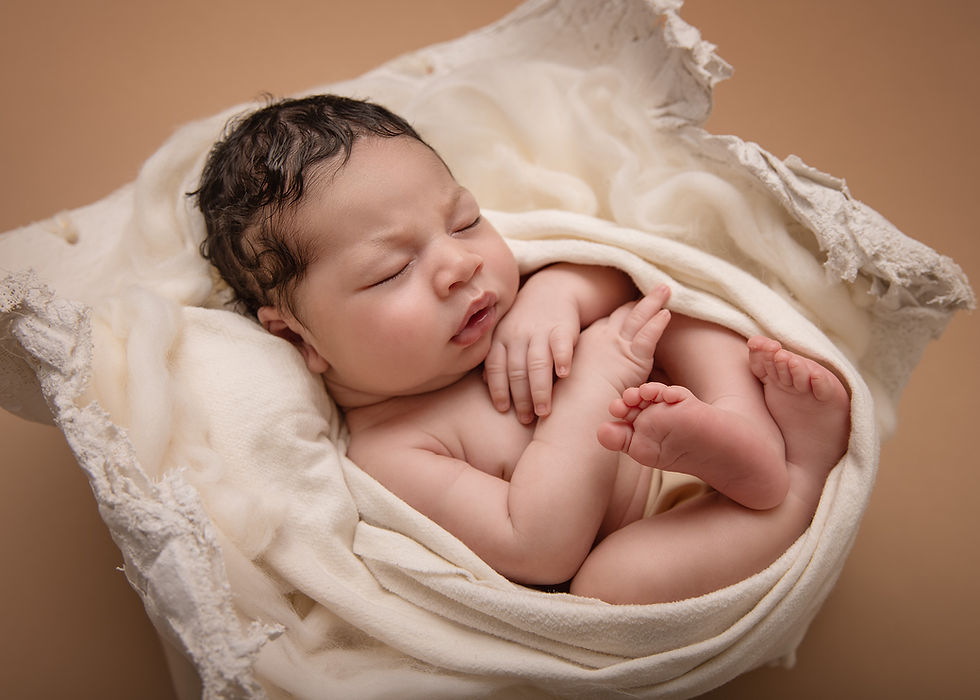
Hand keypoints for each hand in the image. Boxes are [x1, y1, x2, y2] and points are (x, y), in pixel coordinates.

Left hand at [484, 291, 578, 423]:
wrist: (553, 289)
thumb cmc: (525, 321)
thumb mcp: (505, 333)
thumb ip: (496, 356)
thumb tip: (483, 382)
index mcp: (501, 338)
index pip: (495, 366)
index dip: (498, 389)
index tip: (502, 409)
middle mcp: (518, 335)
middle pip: (516, 370)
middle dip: (520, 397)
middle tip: (525, 419)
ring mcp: (540, 331)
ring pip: (537, 363)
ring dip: (539, 389)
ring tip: (543, 412)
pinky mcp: (563, 327)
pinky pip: (561, 344)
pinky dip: (563, 358)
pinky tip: (565, 375)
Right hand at [572, 286, 671, 392]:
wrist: (576, 406)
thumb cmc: (573, 400)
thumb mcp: (576, 376)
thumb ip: (588, 369)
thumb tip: (594, 373)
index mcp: (588, 340)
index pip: (609, 320)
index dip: (622, 313)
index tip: (632, 305)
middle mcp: (602, 336)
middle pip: (623, 313)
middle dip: (638, 301)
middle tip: (653, 288)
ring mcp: (617, 343)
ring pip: (638, 316)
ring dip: (653, 301)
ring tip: (664, 288)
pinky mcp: (632, 356)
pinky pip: (648, 335)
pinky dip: (657, 323)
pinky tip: (666, 314)